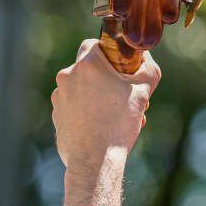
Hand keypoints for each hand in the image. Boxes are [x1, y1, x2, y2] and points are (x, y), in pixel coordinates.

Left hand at [51, 38, 160, 169]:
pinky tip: (100, 127)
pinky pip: (73, 106)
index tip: (120, 67)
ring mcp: (59, 97)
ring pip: (81, 88)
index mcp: (87, 65)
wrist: (95, 161)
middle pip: (89, 69)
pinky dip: (85, 112)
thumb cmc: (118, 125)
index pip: (95, 43)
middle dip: (105, 79)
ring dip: (96, 96)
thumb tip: (146, 58)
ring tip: (114, 117)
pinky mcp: (56, 115)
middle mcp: (67, 77)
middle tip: (123, 96)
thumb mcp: (143, 93)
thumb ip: (148, 68)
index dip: (109, 52)